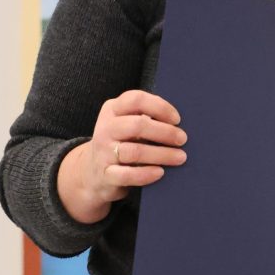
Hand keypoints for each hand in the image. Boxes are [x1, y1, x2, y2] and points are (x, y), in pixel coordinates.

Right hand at [57, 90, 186, 224]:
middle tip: (182, 139)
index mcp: (112, 109)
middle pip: (138, 125)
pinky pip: (127, 175)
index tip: (177, 119)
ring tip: (180, 157)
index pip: (136, 100)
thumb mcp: (127, 124)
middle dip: (165, 132)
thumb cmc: (121, 143)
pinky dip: (146, 174)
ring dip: (161, 154)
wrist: (92, 172)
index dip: (160, 107)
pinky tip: (160, 173)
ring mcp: (103, 152)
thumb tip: (180, 124)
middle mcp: (106, 128)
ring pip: (135, 151)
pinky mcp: (105, 174)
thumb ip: (146, 118)